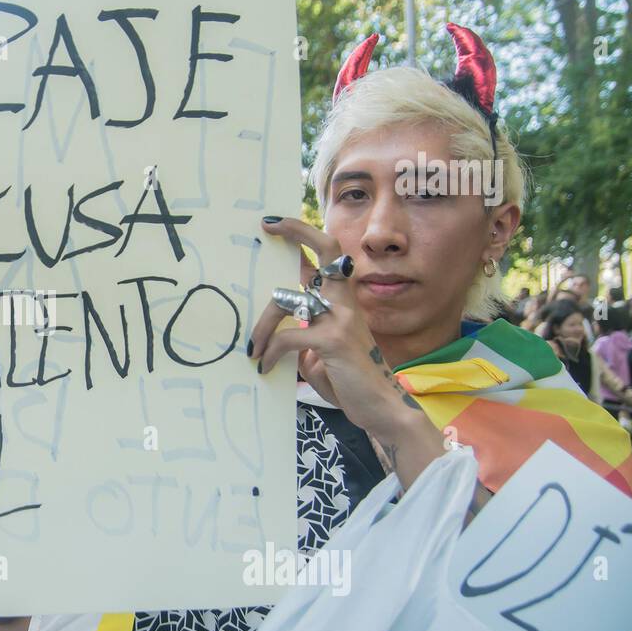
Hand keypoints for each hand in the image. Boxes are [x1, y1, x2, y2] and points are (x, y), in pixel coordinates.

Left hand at [249, 216, 421, 440]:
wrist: (380, 407)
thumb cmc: (350, 381)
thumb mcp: (323, 352)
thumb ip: (305, 336)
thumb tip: (278, 334)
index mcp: (343, 302)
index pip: (329, 255)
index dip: (304, 234)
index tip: (276, 223)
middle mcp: (345, 302)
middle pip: (325, 252)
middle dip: (295, 234)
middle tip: (265, 226)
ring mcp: (342, 318)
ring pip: (289, 299)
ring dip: (261, 325)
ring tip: (251, 348)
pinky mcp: (334, 340)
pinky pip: (288, 336)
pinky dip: (271, 352)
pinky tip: (265, 367)